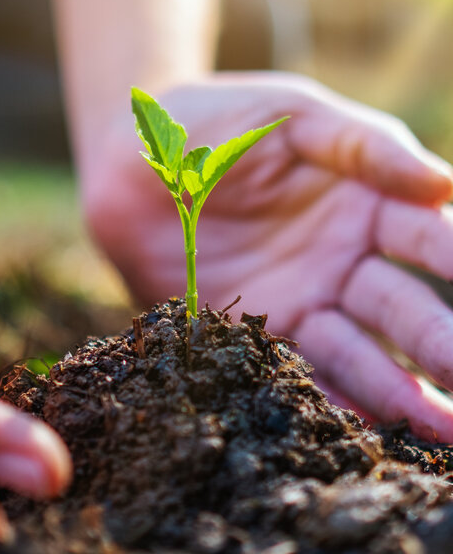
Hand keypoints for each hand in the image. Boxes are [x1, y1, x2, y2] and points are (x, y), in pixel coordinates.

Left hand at [85, 72, 452, 441]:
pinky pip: (293, 372)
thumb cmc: (219, 120)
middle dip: (446, 348)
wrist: (133, 156)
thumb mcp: (294, 116)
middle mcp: (343, 262)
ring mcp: (298, 301)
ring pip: (361, 354)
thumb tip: (446, 184)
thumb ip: (363, 146)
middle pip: (405, 311)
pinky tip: (363, 437)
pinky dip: (328, 405)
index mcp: (367, 204)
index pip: (430, 239)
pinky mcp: (247, 332)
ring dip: (404, 395)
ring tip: (444, 433)